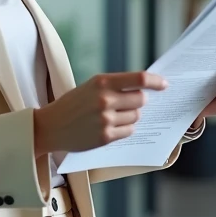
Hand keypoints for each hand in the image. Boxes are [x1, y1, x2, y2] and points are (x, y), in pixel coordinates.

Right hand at [33, 71, 167, 156]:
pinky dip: (124, 129)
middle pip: (141, 100)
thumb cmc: (73, 104)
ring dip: (130, 116)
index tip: (164, 84)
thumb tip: (145, 89)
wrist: (51, 126)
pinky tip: (110, 127)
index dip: (155, 82)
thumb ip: (115, 86)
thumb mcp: (91, 86)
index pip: (139, 79)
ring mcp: (105, 119)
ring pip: (136, 117)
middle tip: (127, 103)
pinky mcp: (105, 137)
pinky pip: (129, 131)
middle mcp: (105, 100)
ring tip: (112, 116)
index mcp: (102, 82)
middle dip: (139, 101)